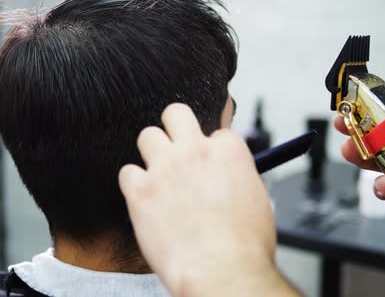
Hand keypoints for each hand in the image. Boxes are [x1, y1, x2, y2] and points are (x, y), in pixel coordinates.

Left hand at [119, 103, 297, 296]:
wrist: (221, 270)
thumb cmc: (243, 246)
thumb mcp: (257, 199)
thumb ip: (239, 176)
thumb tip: (230, 174)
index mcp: (228, 151)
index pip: (216, 131)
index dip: (212, 149)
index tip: (208, 163)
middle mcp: (195, 151)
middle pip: (175, 113)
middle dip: (175, 126)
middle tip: (175, 145)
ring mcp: (165, 168)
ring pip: (147, 136)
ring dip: (152, 153)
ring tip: (158, 174)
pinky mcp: (140, 190)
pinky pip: (127, 172)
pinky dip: (134, 184)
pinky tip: (144, 198)